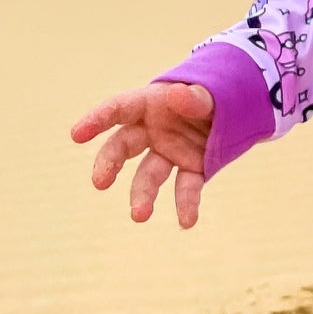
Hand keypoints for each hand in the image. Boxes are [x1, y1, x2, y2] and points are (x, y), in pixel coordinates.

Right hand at [70, 83, 214, 228]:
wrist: (235, 107)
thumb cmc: (213, 94)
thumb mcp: (210, 92)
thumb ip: (196, 97)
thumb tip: (176, 95)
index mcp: (151, 104)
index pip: (119, 109)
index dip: (97, 120)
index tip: (77, 134)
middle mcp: (154, 130)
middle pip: (123, 146)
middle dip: (109, 164)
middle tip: (100, 182)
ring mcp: (170, 151)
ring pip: (149, 175)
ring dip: (142, 195)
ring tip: (139, 216)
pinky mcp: (191, 168)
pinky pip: (186, 188)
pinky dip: (186, 204)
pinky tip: (187, 222)